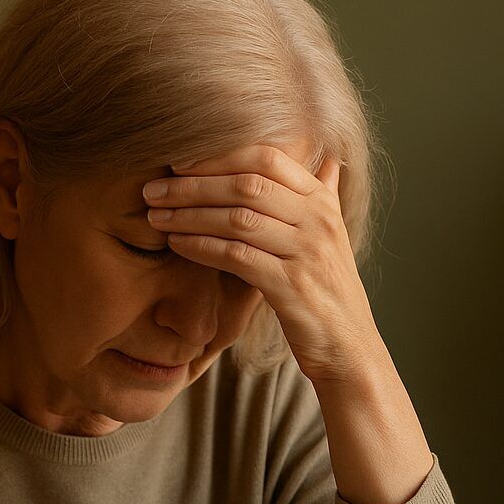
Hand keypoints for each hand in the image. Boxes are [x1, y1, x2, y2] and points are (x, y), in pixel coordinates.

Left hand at [142, 144, 384, 385]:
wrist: (350, 347)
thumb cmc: (330, 290)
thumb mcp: (334, 236)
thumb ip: (325, 196)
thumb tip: (328, 161)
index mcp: (322, 201)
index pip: (266, 157)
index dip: (218, 156)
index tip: (180, 163)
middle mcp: (317, 220)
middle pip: (246, 184)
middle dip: (193, 185)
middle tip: (154, 189)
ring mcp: (306, 252)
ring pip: (237, 218)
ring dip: (189, 215)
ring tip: (156, 216)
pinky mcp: (290, 286)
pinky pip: (236, 257)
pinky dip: (201, 247)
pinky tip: (177, 244)